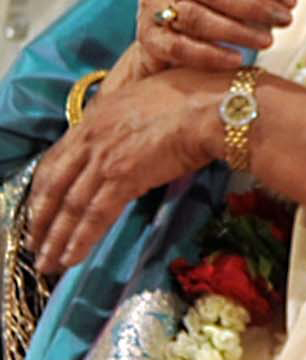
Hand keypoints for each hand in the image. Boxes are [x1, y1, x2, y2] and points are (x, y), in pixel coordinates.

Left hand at [26, 68, 226, 274]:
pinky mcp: (122, 177)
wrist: (216, 106)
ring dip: (56, 237)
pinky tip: (72, 257)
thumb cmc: (198, 97)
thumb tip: (136, 140)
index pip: (58, 157)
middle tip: (35, 243)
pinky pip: (94, 215)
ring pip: (70, 204)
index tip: (39, 206)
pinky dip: (80, 239)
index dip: (44, 186)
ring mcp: (104, 158)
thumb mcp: (153, 99)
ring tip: (48, 261)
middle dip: (41, 217)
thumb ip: (133, 122)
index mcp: (98, 116)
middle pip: (55, 184)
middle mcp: (93, 137)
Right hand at [131, 0, 294, 76]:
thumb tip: (287, 1)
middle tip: (284, 21)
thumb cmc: (202, 13)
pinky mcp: (147, 38)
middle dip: (254, 5)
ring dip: (237, 30)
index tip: (291, 1)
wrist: (160, 43)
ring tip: (267, 42)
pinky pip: (179, 47)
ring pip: (196, 16)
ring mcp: (151, 7)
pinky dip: (210, 54)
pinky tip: (236, 60)